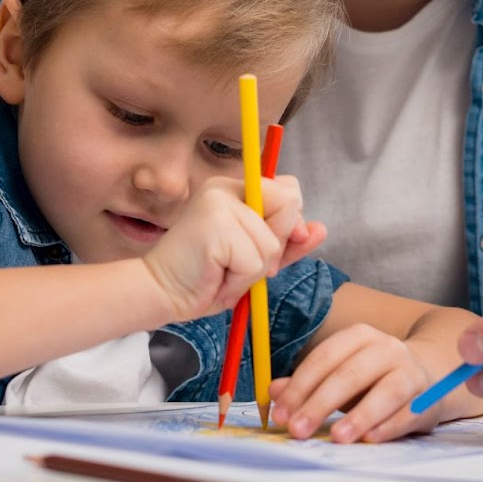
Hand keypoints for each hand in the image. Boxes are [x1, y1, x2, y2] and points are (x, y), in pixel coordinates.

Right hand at [141, 175, 325, 321]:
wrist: (162, 293)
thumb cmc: (206, 277)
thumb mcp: (256, 259)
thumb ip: (287, 243)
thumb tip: (321, 228)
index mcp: (235, 188)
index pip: (288, 189)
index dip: (290, 220)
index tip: (272, 243)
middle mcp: (226, 188)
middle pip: (289, 206)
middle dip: (274, 246)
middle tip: (238, 262)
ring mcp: (219, 204)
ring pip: (272, 243)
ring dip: (253, 271)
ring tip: (222, 272)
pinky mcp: (216, 225)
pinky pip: (255, 261)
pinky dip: (241, 280)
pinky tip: (215, 276)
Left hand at [267, 324, 438, 443]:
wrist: (425, 377)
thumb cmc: (371, 379)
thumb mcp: (339, 374)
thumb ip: (307, 382)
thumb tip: (274, 393)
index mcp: (358, 336)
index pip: (324, 358)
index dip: (300, 386)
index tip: (280, 414)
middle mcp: (385, 348)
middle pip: (350, 374)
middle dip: (320, 404)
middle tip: (298, 430)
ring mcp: (409, 371)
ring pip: (385, 391)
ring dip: (359, 416)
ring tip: (337, 437)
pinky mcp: (426, 397)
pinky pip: (407, 412)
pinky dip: (388, 427)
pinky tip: (370, 440)